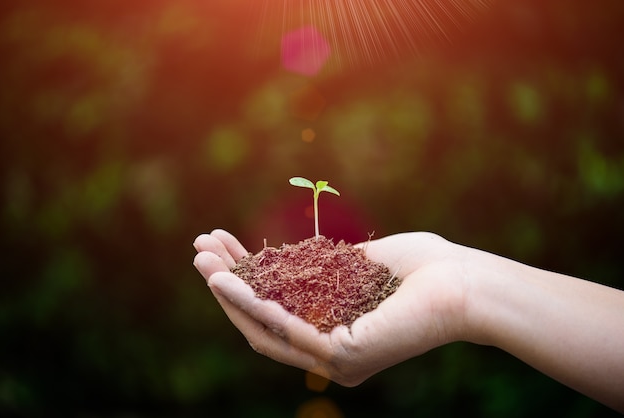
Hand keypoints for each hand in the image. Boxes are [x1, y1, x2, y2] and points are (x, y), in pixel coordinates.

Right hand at [193, 230, 467, 385]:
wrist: (465, 281)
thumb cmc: (421, 268)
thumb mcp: (354, 264)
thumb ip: (320, 269)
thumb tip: (289, 259)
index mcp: (333, 334)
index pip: (278, 311)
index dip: (245, 281)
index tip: (224, 247)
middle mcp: (330, 355)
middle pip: (263, 323)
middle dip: (228, 287)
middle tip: (200, 252)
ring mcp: (336, 361)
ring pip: (265, 328)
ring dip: (230, 293)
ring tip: (201, 261)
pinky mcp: (343, 356)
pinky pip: (287, 327)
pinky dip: (252, 303)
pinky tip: (227, 279)